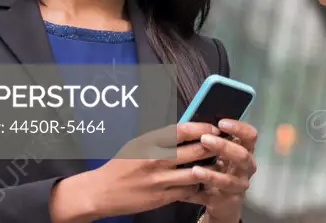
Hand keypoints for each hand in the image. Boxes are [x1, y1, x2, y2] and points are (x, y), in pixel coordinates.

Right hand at [49, 122, 219, 221]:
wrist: (101, 191)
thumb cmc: (121, 165)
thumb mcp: (139, 144)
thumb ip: (162, 138)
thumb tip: (187, 130)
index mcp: (152, 142)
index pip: (184, 130)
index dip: (204, 128)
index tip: (214, 128)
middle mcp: (157, 160)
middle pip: (197, 151)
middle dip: (214, 147)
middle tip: (223, 144)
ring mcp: (160, 180)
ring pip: (197, 172)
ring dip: (210, 168)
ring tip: (218, 163)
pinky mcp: (162, 197)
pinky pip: (188, 190)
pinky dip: (197, 184)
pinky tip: (201, 180)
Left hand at [184, 119, 258, 222]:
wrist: (222, 202)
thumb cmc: (220, 170)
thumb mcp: (220, 155)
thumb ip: (215, 141)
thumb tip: (196, 123)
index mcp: (246, 151)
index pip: (250, 136)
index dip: (239, 128)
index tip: (221, 123)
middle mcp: (247, 168)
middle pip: (242, 155)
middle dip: (224, 146)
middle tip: (205, 139)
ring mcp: (240, 185)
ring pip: (229, 180)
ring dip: (212, 174)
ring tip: (195, 169)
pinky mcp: (230, 200)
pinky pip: (216, 195)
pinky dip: (202, 192)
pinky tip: (190, 188)